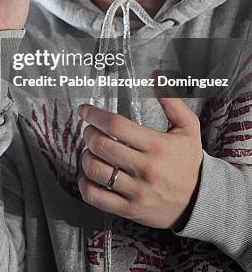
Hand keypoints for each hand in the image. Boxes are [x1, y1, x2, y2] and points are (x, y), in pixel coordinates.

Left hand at [77, 96, 202, 229]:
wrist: (202, 201)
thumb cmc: (189, 160)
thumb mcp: (188, 128)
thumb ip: (172, 101)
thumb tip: (157, 75)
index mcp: (156, 145)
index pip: (116, 125)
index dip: (94, 115)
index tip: (85, 110)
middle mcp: (145, 168)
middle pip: (101, 145)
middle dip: (88, 133)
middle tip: (89, 130)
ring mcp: (137, 191)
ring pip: (95, 170)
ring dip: (86, 156)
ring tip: (91, 151)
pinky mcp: (130, 210)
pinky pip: (95, 197)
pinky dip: (85, 183)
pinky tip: (90, 175)